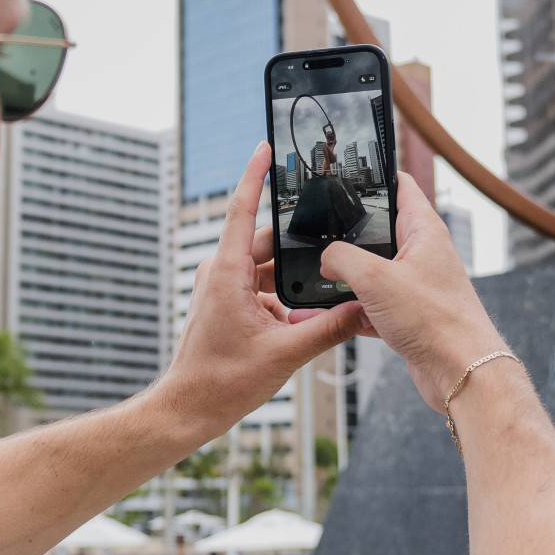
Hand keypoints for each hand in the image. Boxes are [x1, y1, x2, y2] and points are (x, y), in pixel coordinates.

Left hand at [153, 143, 361, 442]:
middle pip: (266, 241)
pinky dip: (284, 294)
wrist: (190, 408)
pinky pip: (262, 287)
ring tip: (329, 279)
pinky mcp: (229, 304)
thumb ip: (328, 329)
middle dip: (298, 240)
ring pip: (267, 266)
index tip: (265, 146)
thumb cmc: (223, 381)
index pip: (242, 210)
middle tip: (333, 231)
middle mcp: (222, 272)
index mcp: (227, 272)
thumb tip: (365, 309)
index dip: (255, 175)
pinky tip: (310, 310)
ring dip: (294, 274)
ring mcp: (223, 288)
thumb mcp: (285, 354)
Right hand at [317, 175, 504, 414]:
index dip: (375, 174)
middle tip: (316, 229)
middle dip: (346, 233)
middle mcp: (421, 254)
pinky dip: (348, 311)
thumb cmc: (437, 321)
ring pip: (369, 272)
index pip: (400, 186)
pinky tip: (325, 317)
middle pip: (377, 231)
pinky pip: (369, 306)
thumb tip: (326, 258)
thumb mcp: (375, 278)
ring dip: (343, 278)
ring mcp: (414, 286)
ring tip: (313, 278)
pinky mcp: (407, 315)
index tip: (347, 170)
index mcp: (423, 230)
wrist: (461, 372)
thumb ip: (342, 258)